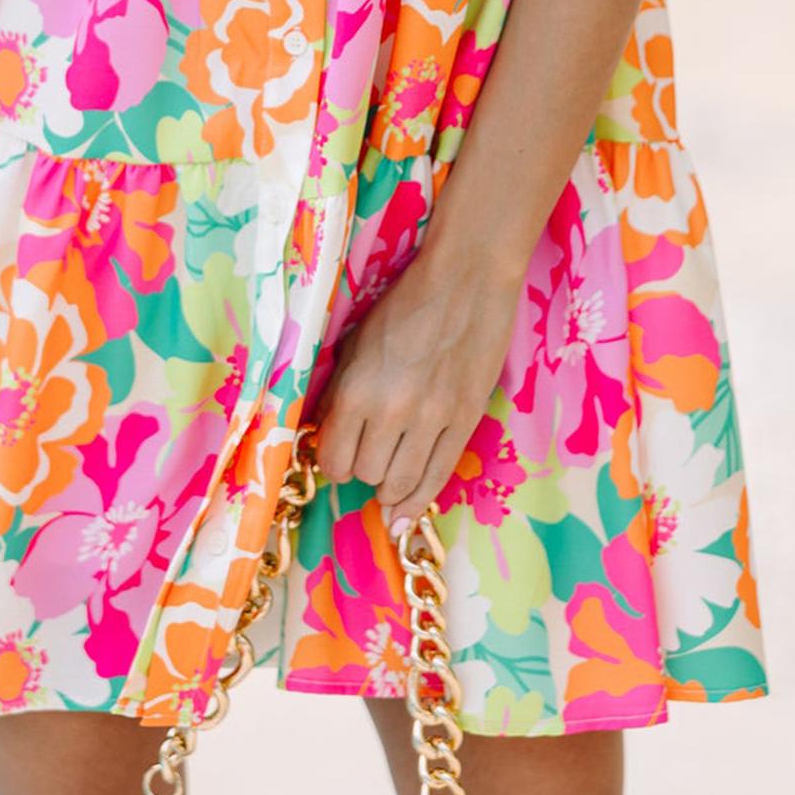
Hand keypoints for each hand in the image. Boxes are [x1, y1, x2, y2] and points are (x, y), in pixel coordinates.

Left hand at [312, 243, 523, 535]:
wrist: (466, 280)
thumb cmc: (403, 303)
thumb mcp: (355, 342)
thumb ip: (340, 391)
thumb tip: (328, 434)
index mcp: (357, 389)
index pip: (334, 458)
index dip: (332, 461)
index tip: (337, 451)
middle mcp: (392, 413)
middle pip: (366, 474)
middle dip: (360, 470)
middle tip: (365, 452)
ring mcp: (433, 420)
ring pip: (401, 484)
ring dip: (388, 487)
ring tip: (386, 479)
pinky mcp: (466, 421)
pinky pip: (439, 475)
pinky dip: (419, 499)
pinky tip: (407, 513)